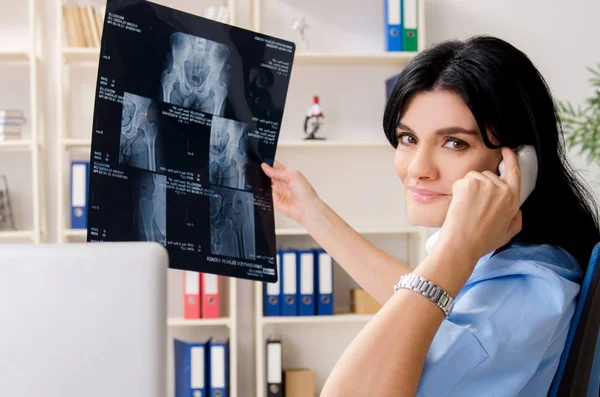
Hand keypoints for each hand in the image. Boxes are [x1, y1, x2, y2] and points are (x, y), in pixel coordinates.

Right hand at [261, 160, 320, 224]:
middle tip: (260, 170)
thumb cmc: (306, 193)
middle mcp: (282, 183)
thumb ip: (278, 171)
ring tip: (262, 179)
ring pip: (264, 185)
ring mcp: (277, 192)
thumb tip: (265, 167)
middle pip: (268, 175)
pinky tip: (263, 189)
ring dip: (262, 182)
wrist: (307, 208)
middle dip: (263, 172)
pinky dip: (262, 192)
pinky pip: (264, 195)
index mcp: (287, 175)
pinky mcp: (273, 201)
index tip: (262, 162)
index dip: (268, 163)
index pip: (275, 167)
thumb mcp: (293, 175)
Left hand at [435, 147, 522, 265]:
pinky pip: (462, 181)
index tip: (506, 150)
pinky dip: (458, 191)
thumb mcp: (508, 233)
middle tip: (473, 206)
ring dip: (468, 188)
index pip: (515, 172)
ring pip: (474, 177)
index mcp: (513, 201)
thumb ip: (516, 219)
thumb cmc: (481, 242)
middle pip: (488, 175)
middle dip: (479, 186)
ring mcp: (485, 185)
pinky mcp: (469, 184)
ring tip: (467, 208)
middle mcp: (502, 190)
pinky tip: (460, 205)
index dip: (511, 159)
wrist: (462, 244)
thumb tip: (516, 209)